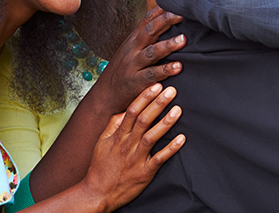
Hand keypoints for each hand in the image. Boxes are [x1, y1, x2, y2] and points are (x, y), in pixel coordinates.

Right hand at [80, 84, 185, 210]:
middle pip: (144, 120)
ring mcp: (136, 158)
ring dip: (166, 122)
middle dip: (158, 103)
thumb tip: (124, 110)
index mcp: (118, 136)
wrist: (96, 193)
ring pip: (152, 136)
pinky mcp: (145, 172)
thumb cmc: (100, 167)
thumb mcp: (101, 143)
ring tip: (178, 109)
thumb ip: (113, 125)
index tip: (156, 85)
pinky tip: (182, 138)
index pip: (132, 112)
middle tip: (172, 90)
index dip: (145, 97)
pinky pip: (159, 158)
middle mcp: (127, 145)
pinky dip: (171, 148)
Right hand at [95, 7, 184, 114]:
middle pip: (149, 31)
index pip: (148, 20)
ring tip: (183, 39)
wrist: (104, 96)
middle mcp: (132, 49)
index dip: (162, 10)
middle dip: (166, 21)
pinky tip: (178, 66)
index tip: (178, 1)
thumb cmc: (124, 70)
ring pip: (151, 52)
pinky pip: (151, 74)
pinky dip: (165, 70)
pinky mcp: (135, 82)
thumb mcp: (132, 50)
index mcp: (133, 39)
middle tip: (183, 14)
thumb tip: (168, 21)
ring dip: (168, 45)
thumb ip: (148, 37)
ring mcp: (133, 65)